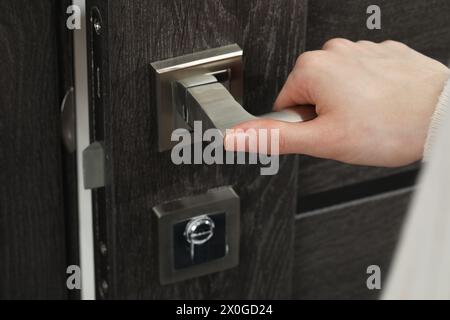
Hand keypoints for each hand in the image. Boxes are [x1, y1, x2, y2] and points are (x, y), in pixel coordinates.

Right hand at [224, 39, 449, 166]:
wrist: (442, 117)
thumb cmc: (388, 127)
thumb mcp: (322, 141)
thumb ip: (274, 137)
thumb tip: (235, 136)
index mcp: (311, 68)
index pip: (285, 104)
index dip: (304, 126)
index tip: (326, 132)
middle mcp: (333, 51)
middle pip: (311, 93)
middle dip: (324, 114)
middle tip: (348, 129)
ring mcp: (361, 48)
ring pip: (337, 86)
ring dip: (347, 104)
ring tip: (369, 119)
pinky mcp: (383, 52)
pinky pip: (362, 76)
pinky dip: (369, 92)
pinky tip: (383, 105)